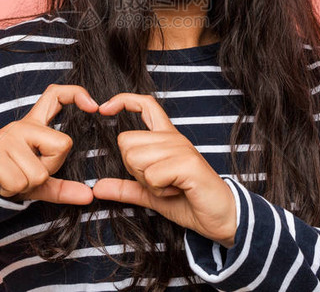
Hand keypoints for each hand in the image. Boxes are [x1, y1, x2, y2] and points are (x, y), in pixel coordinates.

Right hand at [0, 84, 96, 204]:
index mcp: (35, 125)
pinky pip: (19, 182)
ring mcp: (7, 138)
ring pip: (39, 172)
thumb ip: (64, 187)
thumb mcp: (38, 179)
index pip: (56, 95)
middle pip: (62, 145)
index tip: (93, 106)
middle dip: (50, 168)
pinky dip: (12, 190)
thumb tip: (89, 196)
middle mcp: (22, 126)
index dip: (75, 94)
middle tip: (29, 171)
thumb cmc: (9, 174)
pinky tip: (2, 182)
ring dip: (28, 184)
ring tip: (13, 177)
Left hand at [92, 93, 237, 247]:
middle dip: (133, 169)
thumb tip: (97, 187)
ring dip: (147, 181)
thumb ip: (126, 188)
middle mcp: (173, 138)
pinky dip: (159, 189)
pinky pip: (152, 174)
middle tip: (158, 181)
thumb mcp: (151, 195)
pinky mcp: (188, 163)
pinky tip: (177, 189)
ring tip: (169, 185)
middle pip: (126, 141)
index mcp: (166, 139)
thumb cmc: (189, 202)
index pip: (145, 104)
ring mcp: (181, 148)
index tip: (104, 109)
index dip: (123, 100)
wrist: (222, 218)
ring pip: (136, 158)